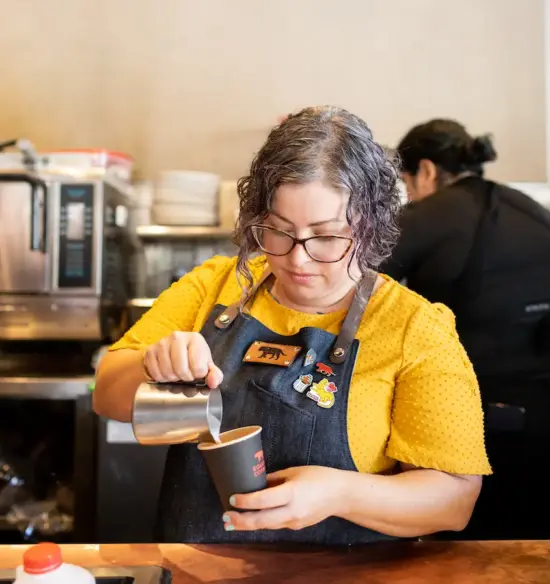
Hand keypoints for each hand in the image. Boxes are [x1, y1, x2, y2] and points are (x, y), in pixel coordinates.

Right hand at [143, 331, 222, 387]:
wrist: (173, 350)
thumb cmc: (194, 358)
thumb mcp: (207, 365)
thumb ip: (215, 374)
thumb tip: (213, 383)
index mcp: (195, 338)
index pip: (198, 366)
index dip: (198, 375)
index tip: (197, 373)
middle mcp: (177, 337)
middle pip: (181, 369)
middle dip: (185, 377)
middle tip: (186, 375)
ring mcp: (162, 343)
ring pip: (167, 372)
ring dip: (173, 378)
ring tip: (176, 373)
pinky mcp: (150, 350)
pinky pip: (155, 373)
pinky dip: (161, 378)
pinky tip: (166, 373)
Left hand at [223, 466, 344, 531]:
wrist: (340, 494)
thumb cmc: (318, 477)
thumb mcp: (294, 471)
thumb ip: (274, 478)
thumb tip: (255, 481)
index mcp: (292, 493)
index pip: (264, 500)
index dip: (246, 501)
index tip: (232, 498)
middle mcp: (292, 510)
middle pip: (261, 520)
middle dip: (241, 520)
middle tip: (225, 517)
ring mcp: (294, 521)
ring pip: (266, 525)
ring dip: (248, 525)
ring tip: (231, 522)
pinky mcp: (296, 527)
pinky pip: (275, 525)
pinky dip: (262, 522)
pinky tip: (251, 519)